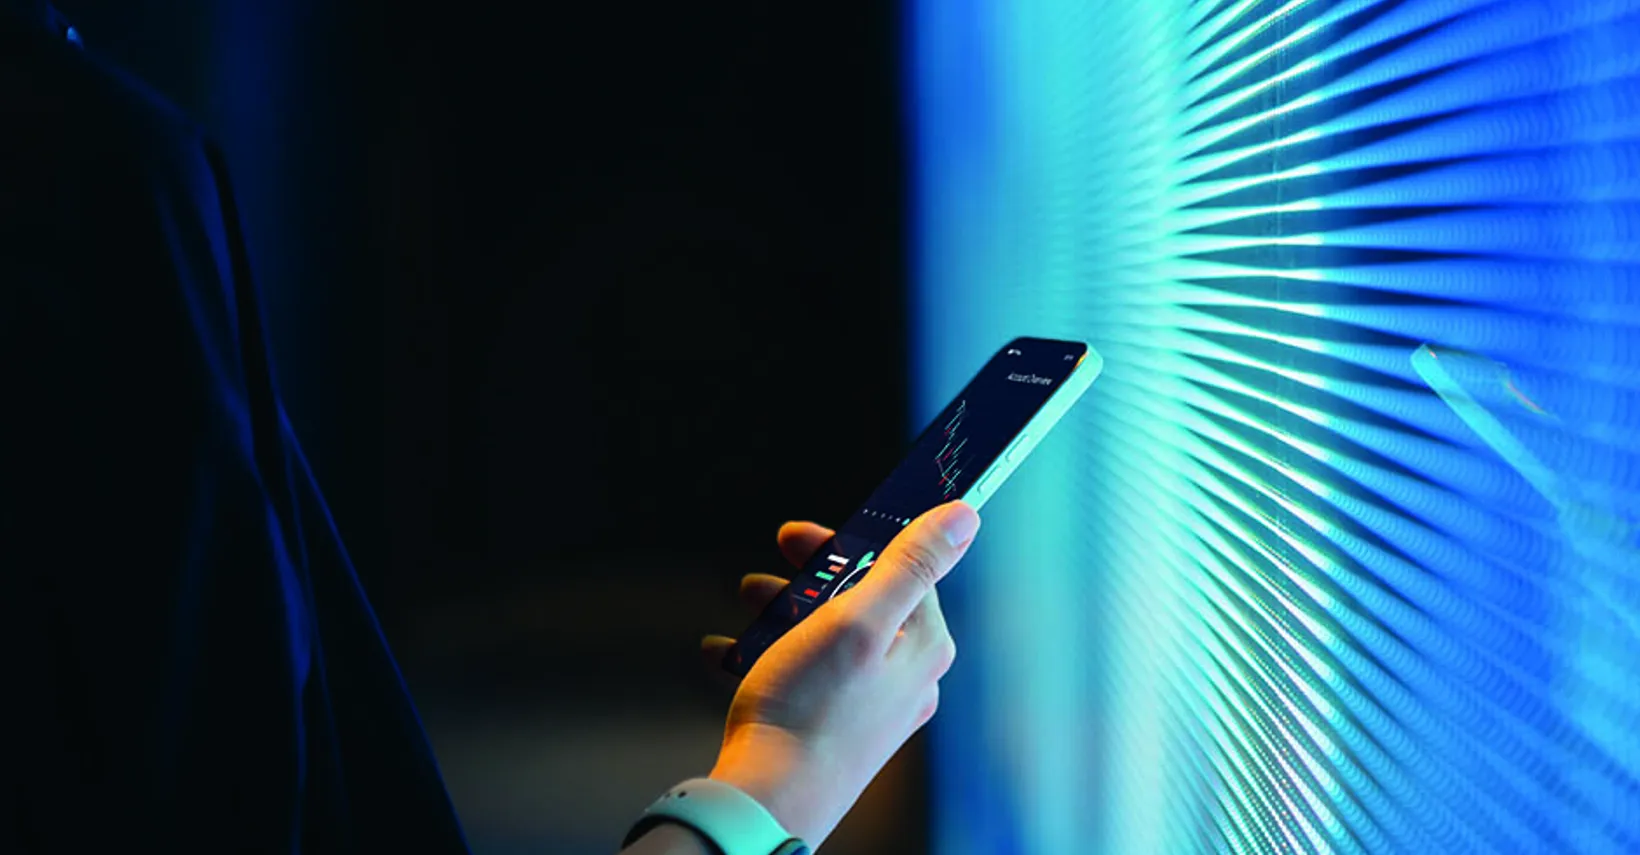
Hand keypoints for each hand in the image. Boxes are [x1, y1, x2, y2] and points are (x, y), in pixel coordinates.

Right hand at [698, 501, 980, 848]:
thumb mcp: (857, 620)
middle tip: (763, 576)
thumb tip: (963, 515)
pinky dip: (764, 658)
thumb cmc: (810, 712)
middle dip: (805, 582)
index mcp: (920, 646)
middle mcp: (905, 678)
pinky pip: (803, 677)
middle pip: (859, 602)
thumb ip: (910, 564)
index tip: (800, 537)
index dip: (847, 545)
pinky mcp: (835, 729)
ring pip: (825, 638)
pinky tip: (726, 654)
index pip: (900, 569)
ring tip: (745, 609)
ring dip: (780, 616)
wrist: (768, 801)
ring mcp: (870, 707)